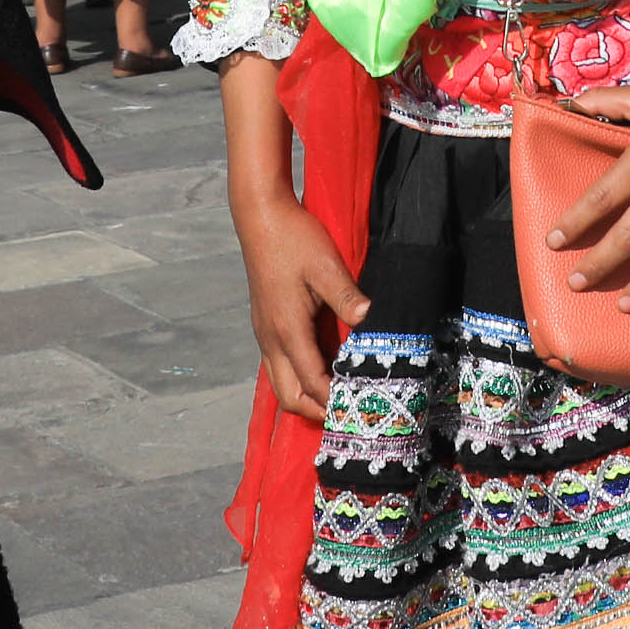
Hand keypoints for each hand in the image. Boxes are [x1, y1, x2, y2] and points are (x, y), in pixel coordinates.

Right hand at [228, 181, 366, 424]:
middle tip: (349, 412)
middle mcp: (271, 339)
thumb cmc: (294, 238)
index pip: (312, 383)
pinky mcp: (265, 324)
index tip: (360, 410)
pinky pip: (279, 366)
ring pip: (282, 384)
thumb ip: (346, 297)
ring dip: (307, 396)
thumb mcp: (325, 266)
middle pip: (290, 396)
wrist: (260, 216)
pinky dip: (299, 378)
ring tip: (339, 395)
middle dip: (317, 411)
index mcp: (287, 330)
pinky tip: (323, 367)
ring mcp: (265, 333)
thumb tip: (369, 320)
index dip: (334, 402)